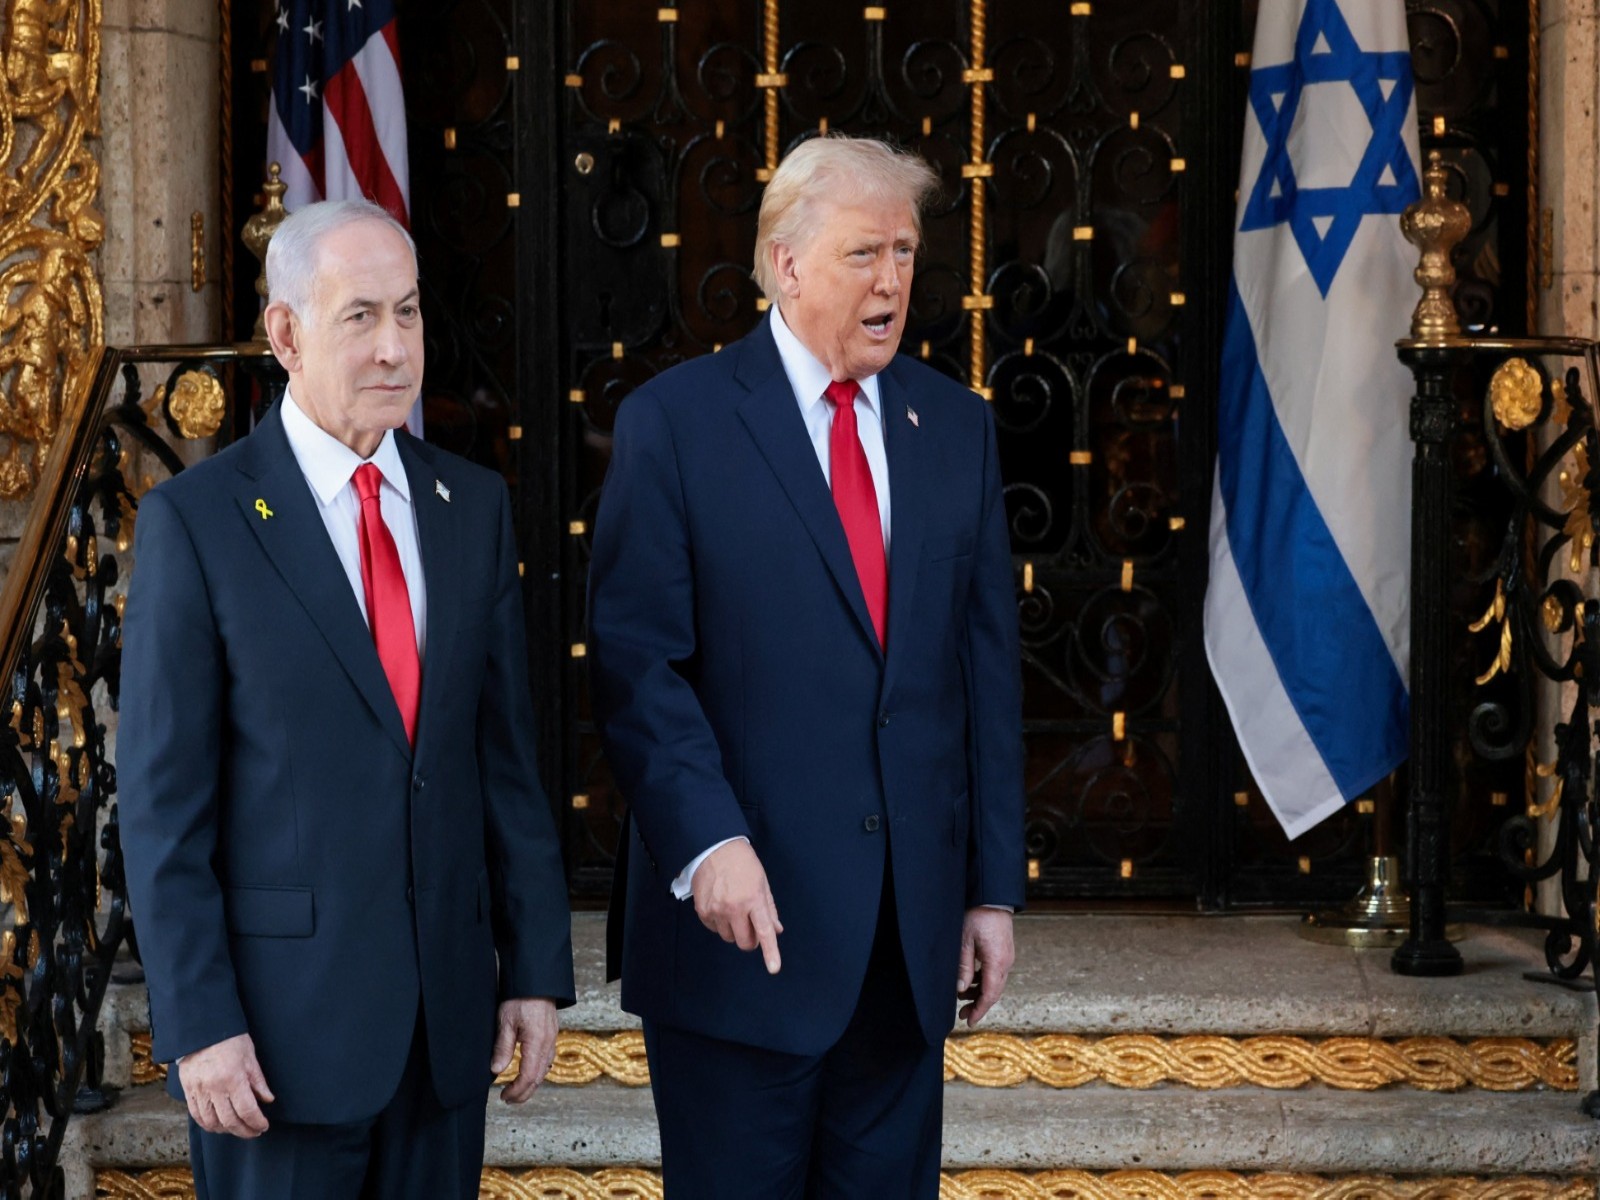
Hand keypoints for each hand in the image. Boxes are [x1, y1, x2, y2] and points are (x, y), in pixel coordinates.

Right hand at [178, 1032, 274, 1137]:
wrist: (201, 1030)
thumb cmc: (229, 1039)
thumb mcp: (250, 1056)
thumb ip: (258, 1081)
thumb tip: (267, 1100)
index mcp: (232, 1078)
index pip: (247, 1110)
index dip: (257, 1122)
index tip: (264, 1126)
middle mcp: (214, 1088)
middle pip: (230, 1121)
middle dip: (244, 1131)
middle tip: (254, 1132)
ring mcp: (199, 1091)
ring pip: (212, 1122)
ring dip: (226, 1130)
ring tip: (238, 1128)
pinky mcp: (188, 1092)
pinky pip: (197, 1116)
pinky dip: (209, 1124)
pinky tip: (218, 1125)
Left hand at [491, 997, 558, 1103]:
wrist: (536, 980)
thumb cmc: (520, 998)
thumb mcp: (505, 1022)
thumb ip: (503, 1048)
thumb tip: (496, 1071)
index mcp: (537, 1043)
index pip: (528, 1077)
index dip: (516, 1091)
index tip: (503, 1096)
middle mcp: (548, 1044)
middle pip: (538, 1078)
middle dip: (523, 1092)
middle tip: (507, 1099)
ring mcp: (552, 1039)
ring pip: (544, 1070)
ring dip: (531, 1084)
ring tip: (516, 1090)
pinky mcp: (551, 1035)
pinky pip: (547, 1060)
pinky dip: (537, 1072)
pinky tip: (528, 1072)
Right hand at [691, 839, 782, 973]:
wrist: (714, 847)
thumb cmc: (742, 863)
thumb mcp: (762, 882)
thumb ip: (769, 908)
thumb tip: (776, 930)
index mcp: (753, 899)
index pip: (764, 931)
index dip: (770, 952)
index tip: (774, 968)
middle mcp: (734, 908)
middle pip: (744, 942)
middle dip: (750, 939)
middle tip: (751, 925)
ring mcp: (716, 910)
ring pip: (728, 937)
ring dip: (734, 930)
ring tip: (733, 909)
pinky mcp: (702, 910)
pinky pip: (714, 929)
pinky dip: (719, 923)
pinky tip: (721, 907)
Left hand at [956, 908, 1013, 1027]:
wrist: (993, 897)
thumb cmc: (977, 915)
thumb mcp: (964, 941)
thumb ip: (964, 967)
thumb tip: (961, 990)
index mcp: (997, 962)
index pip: (989, 994)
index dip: (979, 1010)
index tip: (969, 1021)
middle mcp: (1006, 962)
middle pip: (994, 992)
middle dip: (978, 1005)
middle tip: (962, 1014)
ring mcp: (1007, 957)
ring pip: (995, 983)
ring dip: (980, 992)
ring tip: (962, 997)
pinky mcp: (1004, 951)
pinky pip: (995, 973)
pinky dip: (983, 981)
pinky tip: (971, 981)